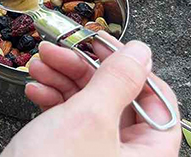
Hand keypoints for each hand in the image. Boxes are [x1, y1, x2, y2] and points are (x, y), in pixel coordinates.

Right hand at [1, 32, 180, 156]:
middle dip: (81, 69)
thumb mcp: (88, 117)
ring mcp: (97, 154)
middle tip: (58, 51)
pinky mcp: (72, 152)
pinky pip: (68, 118)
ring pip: (87, 103)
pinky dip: (51, 100)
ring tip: (39, 66)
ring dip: (61, 79)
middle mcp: (126, 154)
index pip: (155, 98)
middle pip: (115, 96)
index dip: (128, 66)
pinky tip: (35, 90)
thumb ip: (117, 80)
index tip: (100, 44)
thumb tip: (139, 52)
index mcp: (147, 153)